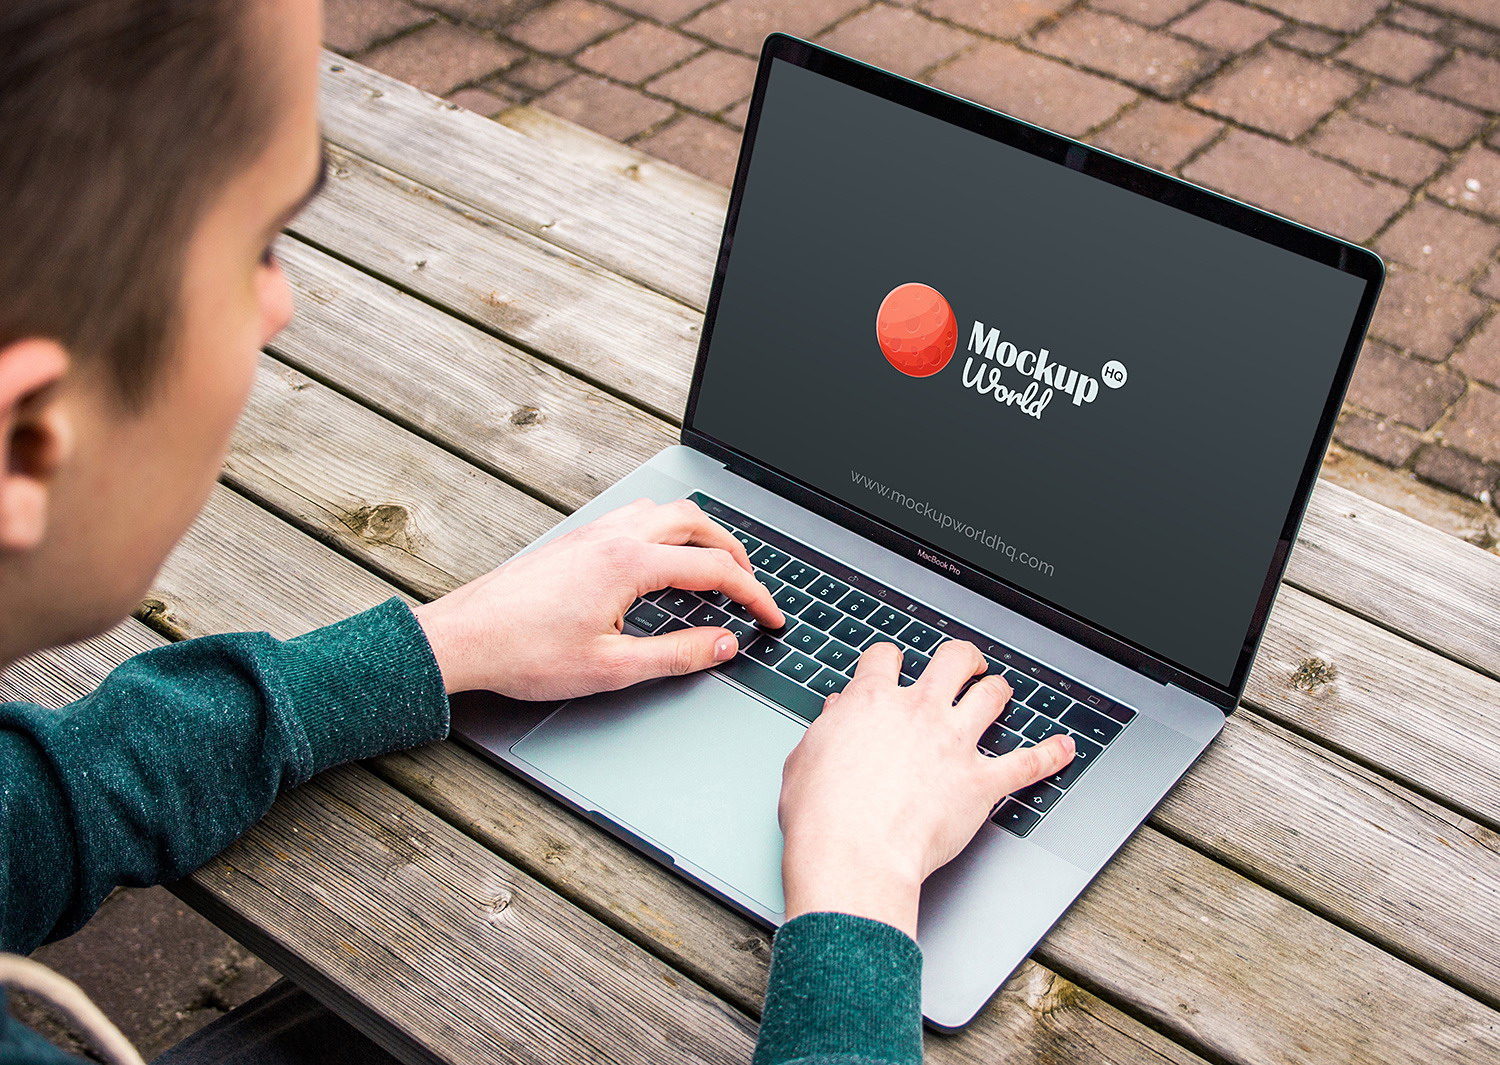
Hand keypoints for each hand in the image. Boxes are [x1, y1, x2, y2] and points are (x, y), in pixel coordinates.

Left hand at [412, 497, 783, 698]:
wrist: (464, 638)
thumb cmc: (524, 653)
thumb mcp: (611, 668)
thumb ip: (676, 655)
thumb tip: (722, 644)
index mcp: (630, 564)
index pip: (714, 571)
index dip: (753, 595)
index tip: (770, 618)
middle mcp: (614, 538)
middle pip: (696, 523)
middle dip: (733, 552)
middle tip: (750, 586)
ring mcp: (592, 533)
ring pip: (664, 511)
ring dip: (698, 533)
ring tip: (712, 566)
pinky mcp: (575, 540)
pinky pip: (635, 517)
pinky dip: (665, 531)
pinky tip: (659, 560)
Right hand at [778, 639, 1074, 938]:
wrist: (853, 855)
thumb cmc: (822, 816)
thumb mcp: (804, 759)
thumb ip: (827, 729)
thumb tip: (838, 712)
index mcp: (872, 701)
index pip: (887, 657)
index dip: (890, 661)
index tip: (892, 669)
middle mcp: (919, 712)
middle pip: (952, 660)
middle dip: (962, 660)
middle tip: (964, 666)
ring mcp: (954, 744)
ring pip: (992, 696)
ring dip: (997, 691)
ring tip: (999, 692)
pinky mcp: (981, 783)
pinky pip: (1028, 763)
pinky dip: (1050, 755)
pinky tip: (1064, 748)